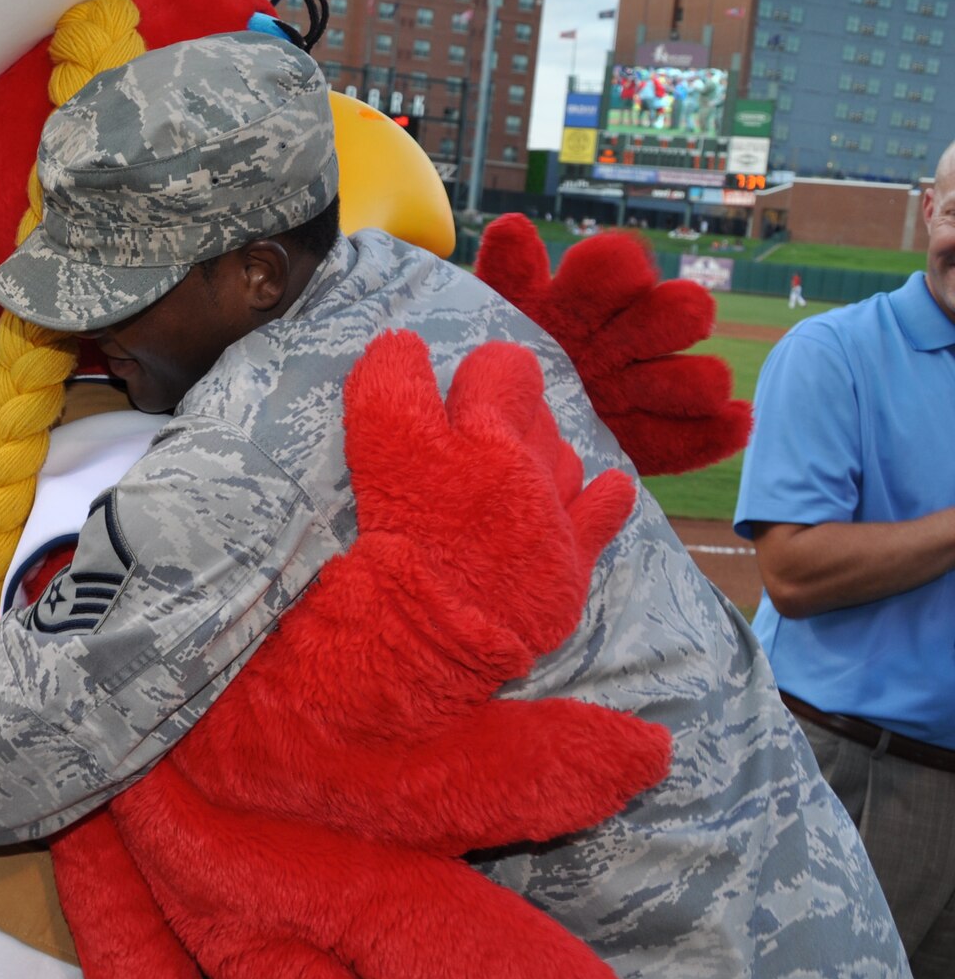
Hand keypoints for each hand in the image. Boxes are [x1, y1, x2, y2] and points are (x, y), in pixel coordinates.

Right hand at [342, 332, 634, 641]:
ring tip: (515, 466)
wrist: (430, 634)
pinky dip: (606, 494)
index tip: (430, 378)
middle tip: (479, 415)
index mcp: (455, 433)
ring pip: (558, 441)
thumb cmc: (389, 548)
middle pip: (517, 384)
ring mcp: (547, 503)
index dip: (441, 365)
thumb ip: (384, 392)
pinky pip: (605, 504)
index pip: (458, 366)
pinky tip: (607, 486)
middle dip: (500, 386)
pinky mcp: (573, 552)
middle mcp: (505, 455)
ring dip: (539, 444)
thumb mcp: (372, 455)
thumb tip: (397, 345)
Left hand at [474, 214, 749, 474]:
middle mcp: (628, 337)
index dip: (619, 268)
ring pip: (703, 377)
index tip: (605, 274)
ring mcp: (648, 390)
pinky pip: (703, 435)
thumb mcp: (491, 316)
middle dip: (665, 322)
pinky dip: (717, 430)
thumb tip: (514, 226)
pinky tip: (728, 421)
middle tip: (626, 344)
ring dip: (689, 383)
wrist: (496, 427)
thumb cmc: (493, 356)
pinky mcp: (661, 439)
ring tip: (641, 396)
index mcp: (585, 298)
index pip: (620, 265)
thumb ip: (506, 275)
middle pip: (681, 312)